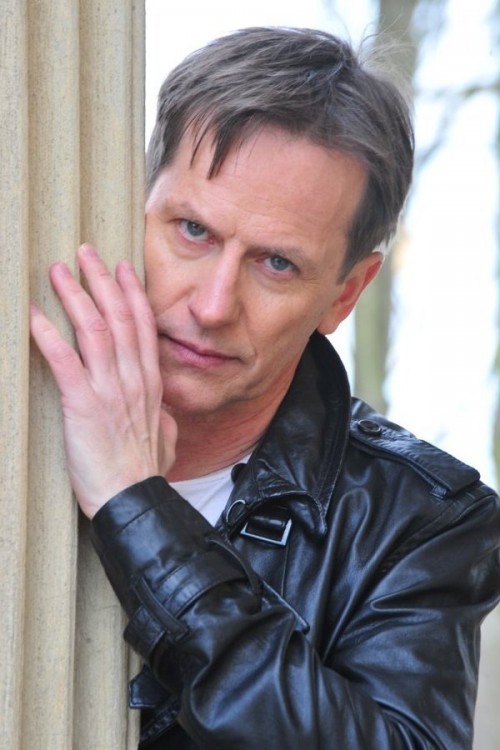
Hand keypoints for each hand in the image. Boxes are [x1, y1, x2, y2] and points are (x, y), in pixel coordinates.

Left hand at [30, 243, 176, 518]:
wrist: (134, 499)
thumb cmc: (145, 472)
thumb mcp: (166, 437)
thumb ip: (163, 416)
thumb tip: (163, 409)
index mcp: (150, 383)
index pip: (143, 327)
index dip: (131, 294)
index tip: (122, 269)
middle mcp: (132, 379)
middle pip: (118, 318)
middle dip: (102, 281)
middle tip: (86, 253)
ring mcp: (109, 390)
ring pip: (94, 331)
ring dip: (75, 297)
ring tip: (59, 271)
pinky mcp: (84, 405)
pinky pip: (65, 362)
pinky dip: (48, 336)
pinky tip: (35, 316)